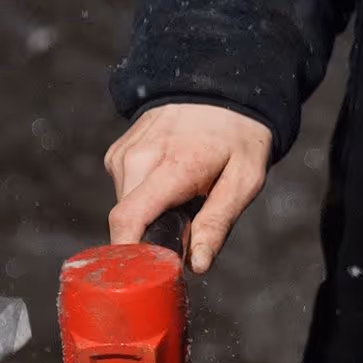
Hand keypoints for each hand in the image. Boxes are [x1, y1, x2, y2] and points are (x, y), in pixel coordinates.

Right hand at [104, 104, 272, 273]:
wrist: (218, 88)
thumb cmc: (238, 138)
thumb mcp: (244, 181)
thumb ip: (218, 223)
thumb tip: (196, 266)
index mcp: (171, 167)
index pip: (128, 220)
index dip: (130, 254)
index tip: (146, 274)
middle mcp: (137, 159)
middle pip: (127, 221)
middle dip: (151, 236)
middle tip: (188, 228)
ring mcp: (123, 154)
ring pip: (126, 207)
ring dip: (151, 214)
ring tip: (185, 196)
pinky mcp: (117, 153)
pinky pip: (126, 189)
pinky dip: (146, 196)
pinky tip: (170, 180)